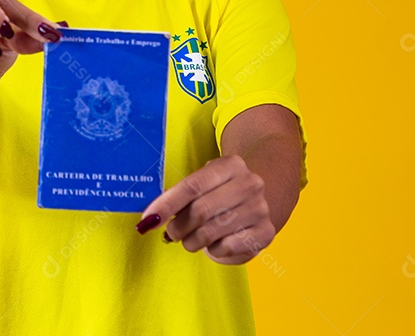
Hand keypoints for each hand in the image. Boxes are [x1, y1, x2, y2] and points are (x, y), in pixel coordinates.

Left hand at [136, 154, 273, 264]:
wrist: (260, 200)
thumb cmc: (221, 192)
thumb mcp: (205, 184)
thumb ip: (180, 197)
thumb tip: (151, 218)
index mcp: (231, 165)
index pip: (192, 186)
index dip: (166, 204)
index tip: (148, 220)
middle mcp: (250, 183)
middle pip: (201, 210)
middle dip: (178, 227)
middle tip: (171, 233)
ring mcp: (260, 208)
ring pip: (212, 231)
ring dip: (192, 241)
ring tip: (189, 240)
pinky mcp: (266, 232)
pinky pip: (228, 247)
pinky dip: (213, 250)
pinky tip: (214, 244)